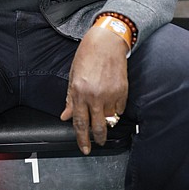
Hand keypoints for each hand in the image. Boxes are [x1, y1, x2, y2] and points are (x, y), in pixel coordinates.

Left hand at [61, 25, 127, 154]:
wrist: (106, 41)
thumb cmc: (88, 54)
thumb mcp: (73, 75)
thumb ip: (70, 97)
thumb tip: (66, 116)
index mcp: (79, 92)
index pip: (79, 123)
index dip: (82, 139)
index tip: (84, 148)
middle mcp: (94, 96)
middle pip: (97, 128)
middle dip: (97, 139)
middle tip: (97, 143)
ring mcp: (110, 94)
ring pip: (110, 120)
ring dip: (107, 122)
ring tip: (103, 117)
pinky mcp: (122, 91)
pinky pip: (120, 109)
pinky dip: (116, 110)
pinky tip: (112, 103)